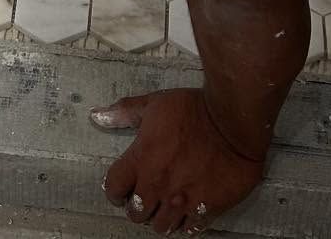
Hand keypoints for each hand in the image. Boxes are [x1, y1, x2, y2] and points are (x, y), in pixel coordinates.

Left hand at [91, 89, 264, 233]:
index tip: (121, 187)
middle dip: (137, 207)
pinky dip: (185, 223)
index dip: (114, 189)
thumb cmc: (193, 110)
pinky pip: (189, 229)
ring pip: (161, 226)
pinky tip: (187, 210)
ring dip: (160, 216)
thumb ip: (125, 112)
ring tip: (166, 204)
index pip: (114, 187)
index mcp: (142, 160)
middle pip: (135, 214)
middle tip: (145, 196)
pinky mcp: (206, 210)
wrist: (232, 122)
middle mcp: (158, 185)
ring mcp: (182, 201)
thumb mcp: (154, 104)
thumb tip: (97, 115)